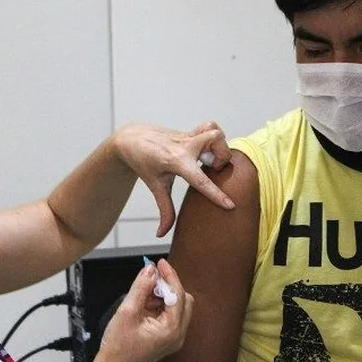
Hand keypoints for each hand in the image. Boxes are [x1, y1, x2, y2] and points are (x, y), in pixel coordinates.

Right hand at [96, 259, 193, 361]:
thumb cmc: (118, 347)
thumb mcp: (127, 311)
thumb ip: (141, 287)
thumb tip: (150, 270)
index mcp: (172, 329)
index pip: (178, 294)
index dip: (169, 276)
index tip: (160, 263)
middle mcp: (178, 334)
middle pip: (183, 299)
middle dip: (167, 287)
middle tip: (149, 280)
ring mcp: (173, 337)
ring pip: (176, 306)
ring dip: (161, 296)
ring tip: (140, 298)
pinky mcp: (167, 338)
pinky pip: (169, 315)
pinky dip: (158, 306)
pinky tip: (142, 307)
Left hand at [112, 121, 234, 236]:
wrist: (132, 139)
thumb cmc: (143, 162)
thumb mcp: (155, 187)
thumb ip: (164, 211)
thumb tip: (162, 233)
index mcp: (176, 162)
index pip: (200, 181)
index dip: (216, 195)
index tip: (230, 205)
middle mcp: (184, 146)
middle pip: (216, 140)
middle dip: (222, 156)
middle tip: (212, 169)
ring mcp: (188, 136)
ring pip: (215, 131)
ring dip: (220, 146)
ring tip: (210, 159)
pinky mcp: (190, 131)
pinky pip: (210, 128)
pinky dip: (214, 138)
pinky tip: (206, 151)